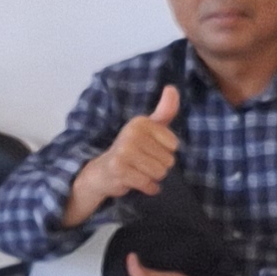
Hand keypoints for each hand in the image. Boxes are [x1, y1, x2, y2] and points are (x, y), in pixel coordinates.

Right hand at [80, 86, 185, 206]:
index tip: (149, 150)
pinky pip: (147, 183)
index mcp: (140, 122)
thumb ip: (165, 111)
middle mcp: (131, 133)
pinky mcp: (118, 169)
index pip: (174, 145)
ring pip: (159, 172)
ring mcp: (123, 151)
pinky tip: (137, 182)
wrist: (102, 172)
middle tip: (143, 163)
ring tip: (139, 172)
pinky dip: (147, 187)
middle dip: (159, 167)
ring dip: (152, 177)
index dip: (165, 152)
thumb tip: (172, 88)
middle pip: (168, 160)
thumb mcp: (149, 128)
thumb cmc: (132, 149)